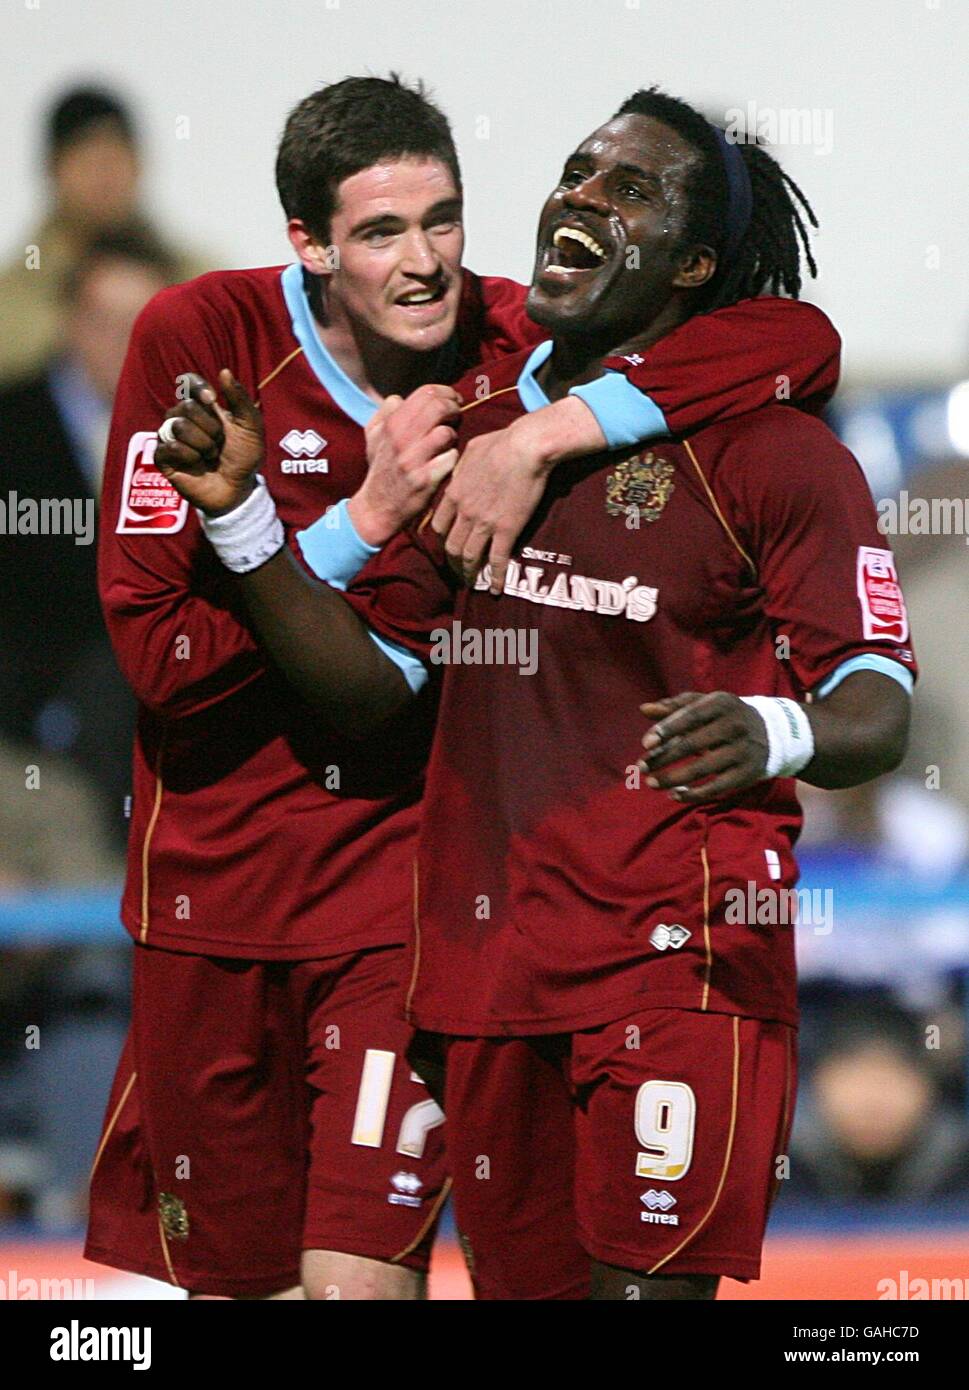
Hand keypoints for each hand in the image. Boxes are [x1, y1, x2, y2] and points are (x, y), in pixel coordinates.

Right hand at [154, 370, 263, 515]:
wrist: (238, 489)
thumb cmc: (244, 458)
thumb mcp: (251, 427)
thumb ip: (240, 399)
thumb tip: (224, 371)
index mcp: (203, 407)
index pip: (188, 383)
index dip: (196, 386)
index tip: (212, 399)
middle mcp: (184, 418)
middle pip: (185, 406)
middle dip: (210, 427)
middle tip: (219, 443)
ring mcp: (171, 438)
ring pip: (177, 425)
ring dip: (202, 443)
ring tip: (210, 455)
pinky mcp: (163, 458)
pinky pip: (170, 446)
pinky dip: (189, 455)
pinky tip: (197, 464)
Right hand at [348, 383, 460, 545]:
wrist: (377, 508)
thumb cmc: (382, 469)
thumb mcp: (373, 437)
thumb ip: (385, 413)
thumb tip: (400, 398)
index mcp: (390, 424)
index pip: (426, 392)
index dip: (446, 393)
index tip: (453, 401)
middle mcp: (400, 439)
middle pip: (438, 407)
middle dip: (454, 409)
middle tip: (457, 417)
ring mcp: (412, 461)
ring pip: (446, 433)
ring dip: (453, 436)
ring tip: (449, 443)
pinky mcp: (424, 481)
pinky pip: (451, 458)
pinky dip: (454, 458)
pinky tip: (448, 461)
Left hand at [431, 395, 605, 591]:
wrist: (525, 447)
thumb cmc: (501, 442)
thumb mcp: (471, 450)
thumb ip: (462, 466)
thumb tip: (461, 468)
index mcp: (454, 493)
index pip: (438, 524)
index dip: (441, 538)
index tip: (445, 544)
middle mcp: (464, 513)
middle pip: (450, 546)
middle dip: (452, 562)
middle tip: (458, 569)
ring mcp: (484, 524)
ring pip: (469, 557)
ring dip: (469, 573)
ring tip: (473, 582)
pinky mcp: (506, 530)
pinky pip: (497, 560)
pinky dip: (495, 578)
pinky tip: (496, 589)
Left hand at [637, 691, 770, 803]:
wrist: (770, 732)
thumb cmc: (725, 716)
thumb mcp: (705, 704)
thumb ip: (674, 706)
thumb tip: (644, 709)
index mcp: (722, 703)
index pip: (691, 715)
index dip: (667, 729)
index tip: (646, 744)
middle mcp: (735, 725)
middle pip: (693, 744)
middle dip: (664, 757)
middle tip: (642, 767)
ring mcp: (742, 750)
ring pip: (702, 769)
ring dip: (673, 778)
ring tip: (652, 782)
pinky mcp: (747, 773)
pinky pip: (717, 788)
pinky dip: (693, 794)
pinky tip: (675, 795)